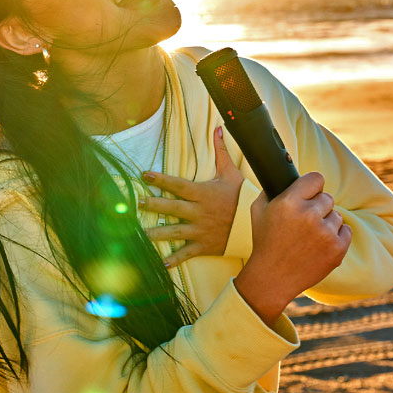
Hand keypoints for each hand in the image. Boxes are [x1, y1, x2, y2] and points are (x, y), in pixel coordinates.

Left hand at [140, 126, 242, 266]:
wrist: (258, 223)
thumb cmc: (242, 196)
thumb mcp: (231, 173)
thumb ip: (221, 151)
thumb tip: (218, 128)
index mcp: (203, 193)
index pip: (178, 185)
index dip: (162, 179)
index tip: (144, 174)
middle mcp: (199, 212)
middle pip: (172, 207)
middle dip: (153, 204)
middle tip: (135, 202)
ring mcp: (201, 230)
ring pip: (175, 232)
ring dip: (156, 233)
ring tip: (139, 233)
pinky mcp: (205, 245)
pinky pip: (187, 253)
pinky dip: (175, 259)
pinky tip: (161, 263)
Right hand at [235, 171, 352, 326]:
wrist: (272, 277)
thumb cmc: (265, 242)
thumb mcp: (258, 210)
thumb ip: (272, 189)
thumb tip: (286, 175)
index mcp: (289, 202)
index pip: (316, 178)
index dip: (313, 185)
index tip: (311, 191)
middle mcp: (308, 215)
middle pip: (327, 197)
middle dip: (318, 207)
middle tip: (305, 221)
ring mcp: (325, 233)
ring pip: (337, 215)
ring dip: (327, 223)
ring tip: (310, 236)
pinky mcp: (337, 249)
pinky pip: (346, 231)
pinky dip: (336, 236)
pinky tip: (320, 244)